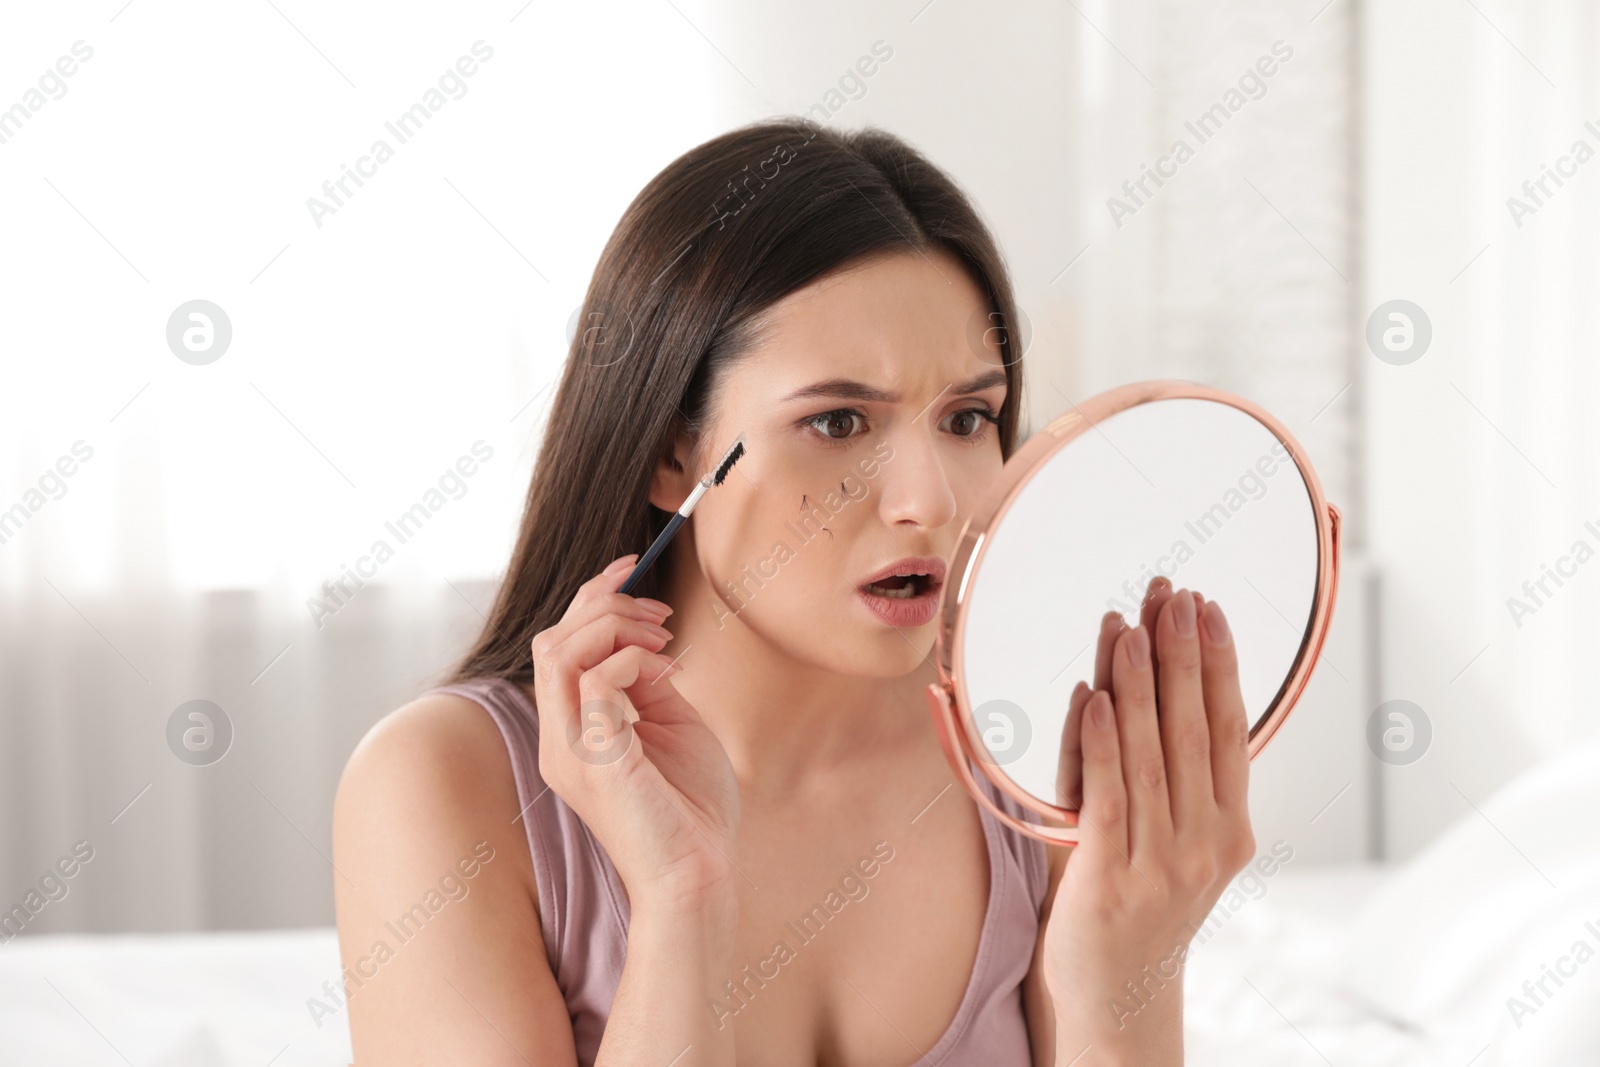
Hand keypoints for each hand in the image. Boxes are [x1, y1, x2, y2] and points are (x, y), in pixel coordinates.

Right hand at [530, 554, 740, 912]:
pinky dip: (632, 659)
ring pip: (559, 650)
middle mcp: (559, 737)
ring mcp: (569, 750)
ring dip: (615, 626)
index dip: (591, 599)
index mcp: (573, 730)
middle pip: (552, 639)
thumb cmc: (692, 809)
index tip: (632, 571)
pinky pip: (595, 681)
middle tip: (660, 612)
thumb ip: (649, 683)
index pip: (559, 646)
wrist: (700, 873)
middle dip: (603, 604)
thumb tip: (646, 643)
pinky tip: (668, 674)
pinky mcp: (593, 759)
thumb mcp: (672, 724)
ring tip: (663, 636)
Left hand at [1043, 581, 1254, 1063]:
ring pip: (1151, 754)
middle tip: (1170, 593)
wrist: (1116, 995)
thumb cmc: (1135, 905)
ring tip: (1129, 626)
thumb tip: (1151, 690)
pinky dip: (1101, 743)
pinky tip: (1093, 697)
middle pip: (1193, 729)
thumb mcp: (1172, 840)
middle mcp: (1207, 843)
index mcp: (1230, 828)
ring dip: (1139, 683)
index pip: (1230, 729)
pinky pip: (1107, 797)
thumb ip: (1169, 777)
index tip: (1208, 607)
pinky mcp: (1113, 880)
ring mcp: (1164, 864)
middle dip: (1181, 653)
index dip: (1220, 664)